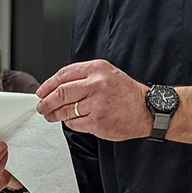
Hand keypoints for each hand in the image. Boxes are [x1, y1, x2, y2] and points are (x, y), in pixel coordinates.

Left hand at [37, 60, 151, 140]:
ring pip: (65, 109)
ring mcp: (97, 104)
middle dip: (46, 101)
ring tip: (50, 115)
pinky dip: (69, 123)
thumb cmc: (126, 92)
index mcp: (97, 69)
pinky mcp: (98, 122)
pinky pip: (74, 123)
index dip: (48, 84)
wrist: (149, 110)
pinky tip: (70, 120)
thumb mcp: (106, 73)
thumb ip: (82, 77)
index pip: (63, 75)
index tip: (41, 91)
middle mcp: (97, 84)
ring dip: (54, 114)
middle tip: (41, 106)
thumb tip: (55, 86)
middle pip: (60, 93)